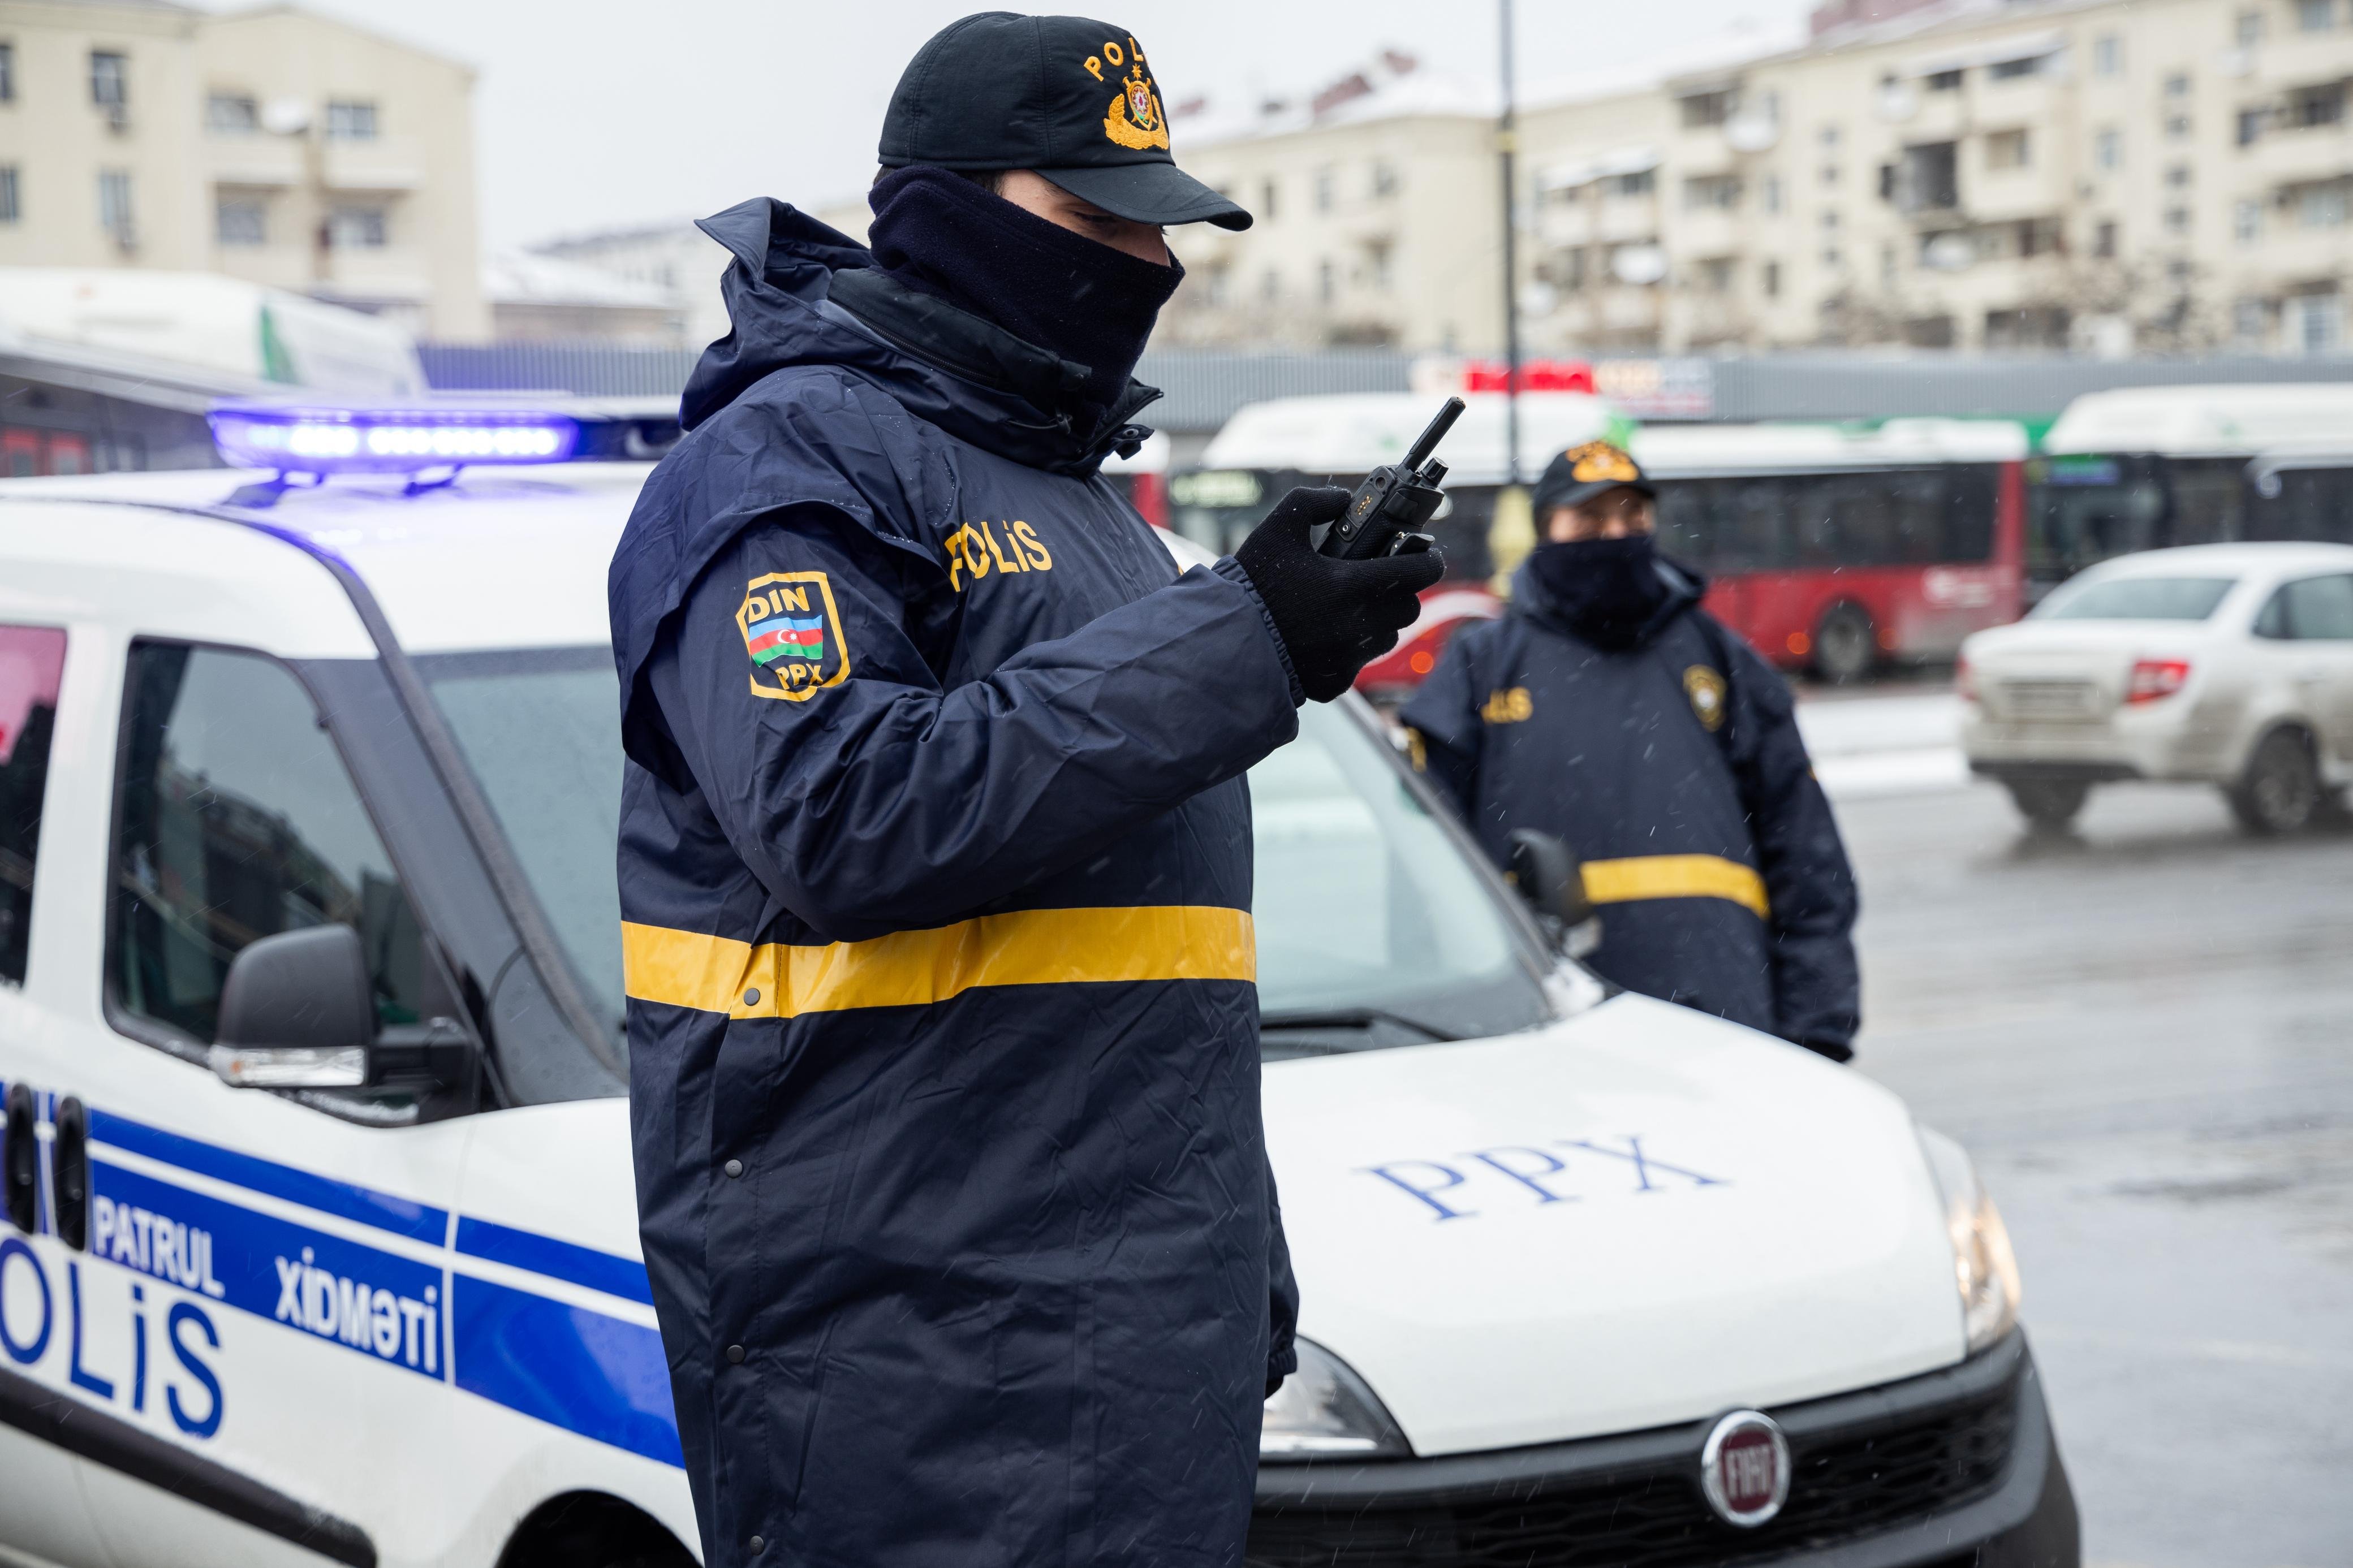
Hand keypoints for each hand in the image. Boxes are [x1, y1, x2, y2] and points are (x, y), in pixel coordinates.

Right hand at [1232, 487, 1444, 702]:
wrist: (1224, 641)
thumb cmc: (1253, 584)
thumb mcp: (1279, 526)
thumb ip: (1316, 502)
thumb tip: (1345, 500)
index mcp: (1352, 585)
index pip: (1420, 571)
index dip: (1429, 560)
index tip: (1427, 555)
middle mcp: (1358, 625)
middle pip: (1409, 608)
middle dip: (1401, 591)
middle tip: (1381, 580)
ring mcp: (1349, 658)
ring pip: (1387, 637)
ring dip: (1379, 620)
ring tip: (1349, 608)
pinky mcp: (1336, 684)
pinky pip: (1359, 663)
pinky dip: (1349, 649)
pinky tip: (1324, 636)